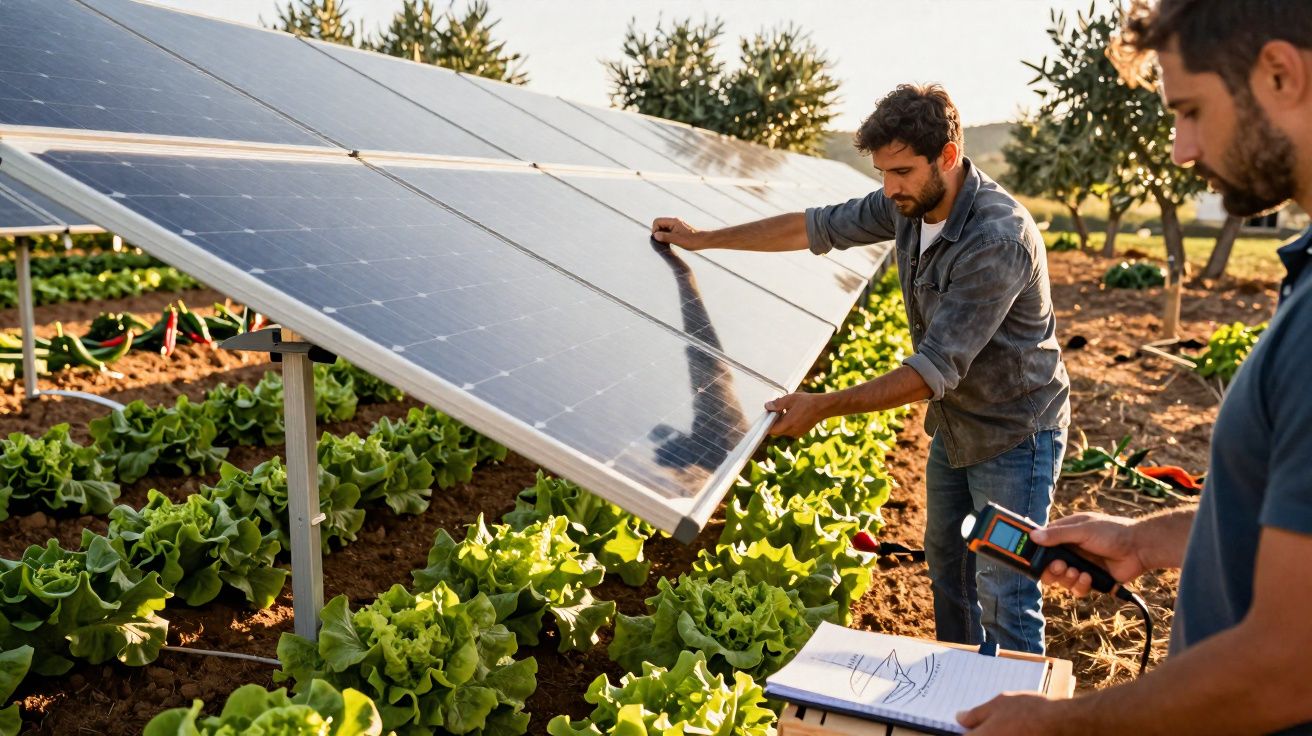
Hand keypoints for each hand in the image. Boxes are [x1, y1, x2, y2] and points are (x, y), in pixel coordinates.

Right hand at [651, 217, 704, 249]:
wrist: (703, 240)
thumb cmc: (692, 240)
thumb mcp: (677, 240)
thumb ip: (665, 237)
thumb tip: (655, 235)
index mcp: (673, 221)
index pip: (657, 221)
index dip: (655, 230)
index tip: (659, 238)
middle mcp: (674, 221)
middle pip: (659, 224)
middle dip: (658, 233)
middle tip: (663, 241)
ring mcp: (676, 225)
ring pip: (663, 228)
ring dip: (663, 235)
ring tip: (667, 243)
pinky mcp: (678, 230)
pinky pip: (668, 231)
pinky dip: (667, 236)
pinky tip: (671, 243)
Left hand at [764, 392, 829, 436]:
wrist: (823, 407)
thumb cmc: (807, 402)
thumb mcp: (790, 399)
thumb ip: (777, 404)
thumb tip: (767, 406)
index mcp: (788, 424)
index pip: (771, 430)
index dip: (766, 424)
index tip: (766, 417)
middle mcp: (792, 432)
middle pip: (777, 430)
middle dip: (774, 421)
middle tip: (776, 410)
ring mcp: (797, 433)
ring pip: (783, 430)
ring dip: (782, 422)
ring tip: (785, 410)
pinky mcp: (801, 432)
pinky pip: (790, 430)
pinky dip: (788, 424)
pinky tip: (792, 414)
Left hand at [958, 692, 1070, 735]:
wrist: (1060, 722)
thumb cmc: (1028, 710)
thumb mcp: (998, 704)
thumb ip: (975, 714)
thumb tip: (959, 718)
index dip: (964, 731)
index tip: (965, 726)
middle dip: (978, 731)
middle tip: (980, 722)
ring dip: (993, 731)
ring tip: (1003, 723)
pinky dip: (1004, 733)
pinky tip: (1011, 727)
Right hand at [1030, 512, 1147, 595]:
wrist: (1139, 548)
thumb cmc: (1113, 532)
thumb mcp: (1083, 530)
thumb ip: (1058, 535)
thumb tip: (1033, 537)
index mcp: (1066, 534)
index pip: (1042, 543)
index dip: (1036, 552)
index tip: (1031, 558)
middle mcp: (1071, 550)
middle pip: (1049, 565)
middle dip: (1051, 569)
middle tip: (1059, 567)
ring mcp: (1080, 565)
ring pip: (1061, 579)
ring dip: (1066, 578)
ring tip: (1076, 571)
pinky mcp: (1091, 580)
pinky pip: (1077, 589)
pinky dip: (1080, 585)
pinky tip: (1087, 578)